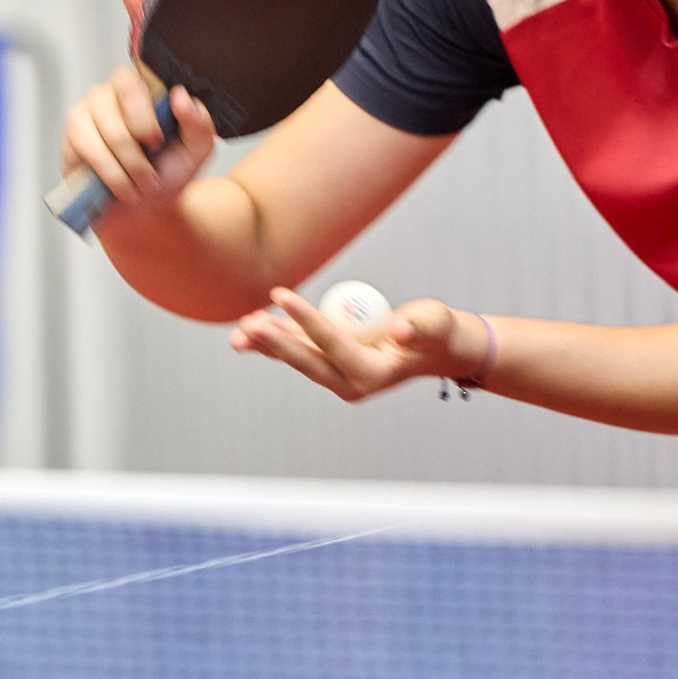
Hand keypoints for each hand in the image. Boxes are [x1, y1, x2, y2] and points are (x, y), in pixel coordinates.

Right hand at [56, 0, 220, 216]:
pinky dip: (113, 171)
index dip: (134, 7)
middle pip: (129, 86)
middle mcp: (120, 87)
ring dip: (132, 162)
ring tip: (142, 180)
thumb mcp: (200, 151)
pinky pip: (91, 144)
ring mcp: (93, 105)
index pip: (141, 37)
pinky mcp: (73, 129)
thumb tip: (182, 97)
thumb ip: (201, 125)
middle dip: (146, 130)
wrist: (144, 214)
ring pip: (112, 125)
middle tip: (155, 156)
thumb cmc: (171, 173)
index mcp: (153, 84)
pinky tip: (122, 185)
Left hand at [229, 285, 483, 402]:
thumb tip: (401, 331)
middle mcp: (352, 383)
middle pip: (307, 360)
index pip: (333, 344)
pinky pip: (300, 353)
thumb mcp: (434, 325)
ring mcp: (339, 377)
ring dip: (269, 345)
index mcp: (374, 375)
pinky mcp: (332, 366)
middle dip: (276, 343)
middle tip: (249, 323)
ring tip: (240, 329)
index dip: (306, 319)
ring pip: (298, 358)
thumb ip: (419, 328)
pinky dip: (277, 342)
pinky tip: (252, 331)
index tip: (282, 295)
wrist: (437, 347)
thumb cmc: (437, 332)